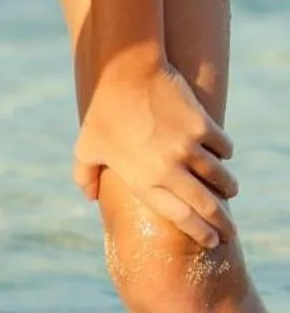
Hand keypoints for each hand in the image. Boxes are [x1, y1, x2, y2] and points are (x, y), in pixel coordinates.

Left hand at [74, 58, 237, 249]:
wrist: (125, 71)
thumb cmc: (103, 111)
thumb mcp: (85, 146)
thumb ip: (84, 176)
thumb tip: (90, 198)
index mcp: (142, 180)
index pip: (181, 218)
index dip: (201, 233)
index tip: (212, 241)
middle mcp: (168, 169)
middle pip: (208, 207)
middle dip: (224, 224)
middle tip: (229, 230)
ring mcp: (187, 148)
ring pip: (222, 179)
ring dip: (227, 188)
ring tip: (227, 190)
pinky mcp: (202, 127)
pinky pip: (225, 150)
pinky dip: (224, 154)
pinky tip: (220, 155)